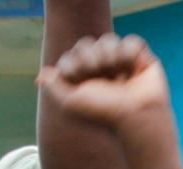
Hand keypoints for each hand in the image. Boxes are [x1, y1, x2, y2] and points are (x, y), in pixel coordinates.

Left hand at [37, 33, 171, 133]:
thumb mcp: (70, 102)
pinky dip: (130, 53)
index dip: (73, 63)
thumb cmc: (104, 112)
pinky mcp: (142, 58)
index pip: (73, 55)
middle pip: (88, 44)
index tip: (79, 77)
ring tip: (118, 73)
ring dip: (110, 55)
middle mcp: (104, 69)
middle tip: (98, 72)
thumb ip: (53, 87)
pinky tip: (133, 69)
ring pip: (109, 39)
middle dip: (89, 57)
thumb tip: (40, 77)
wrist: (136, 115)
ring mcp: (123, 63)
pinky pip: (131, 41)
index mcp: (87, 78)